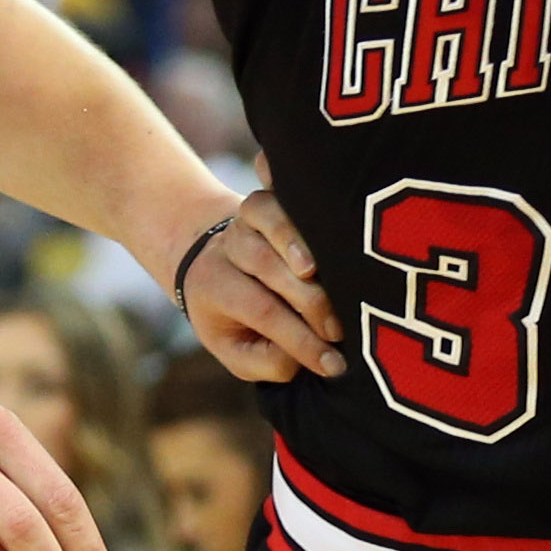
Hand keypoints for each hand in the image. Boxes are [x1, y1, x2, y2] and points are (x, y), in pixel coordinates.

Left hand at [186, 190, 343, 382]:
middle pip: (266, 264)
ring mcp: (247, 216)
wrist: (211, 263)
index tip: (333, 365)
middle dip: (309, 299)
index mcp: (215, 286)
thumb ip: (268, 363)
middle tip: (339, 331)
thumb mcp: (237, 352)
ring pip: (269, 218)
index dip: (299, 339)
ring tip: (333, 274)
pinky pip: (278, 186)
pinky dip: (289, 185)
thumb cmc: (234, 318)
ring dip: (300, 242)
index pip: (261, 312)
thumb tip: (307, 356)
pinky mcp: (268, 196)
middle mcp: (228, 246)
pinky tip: (317, 201)